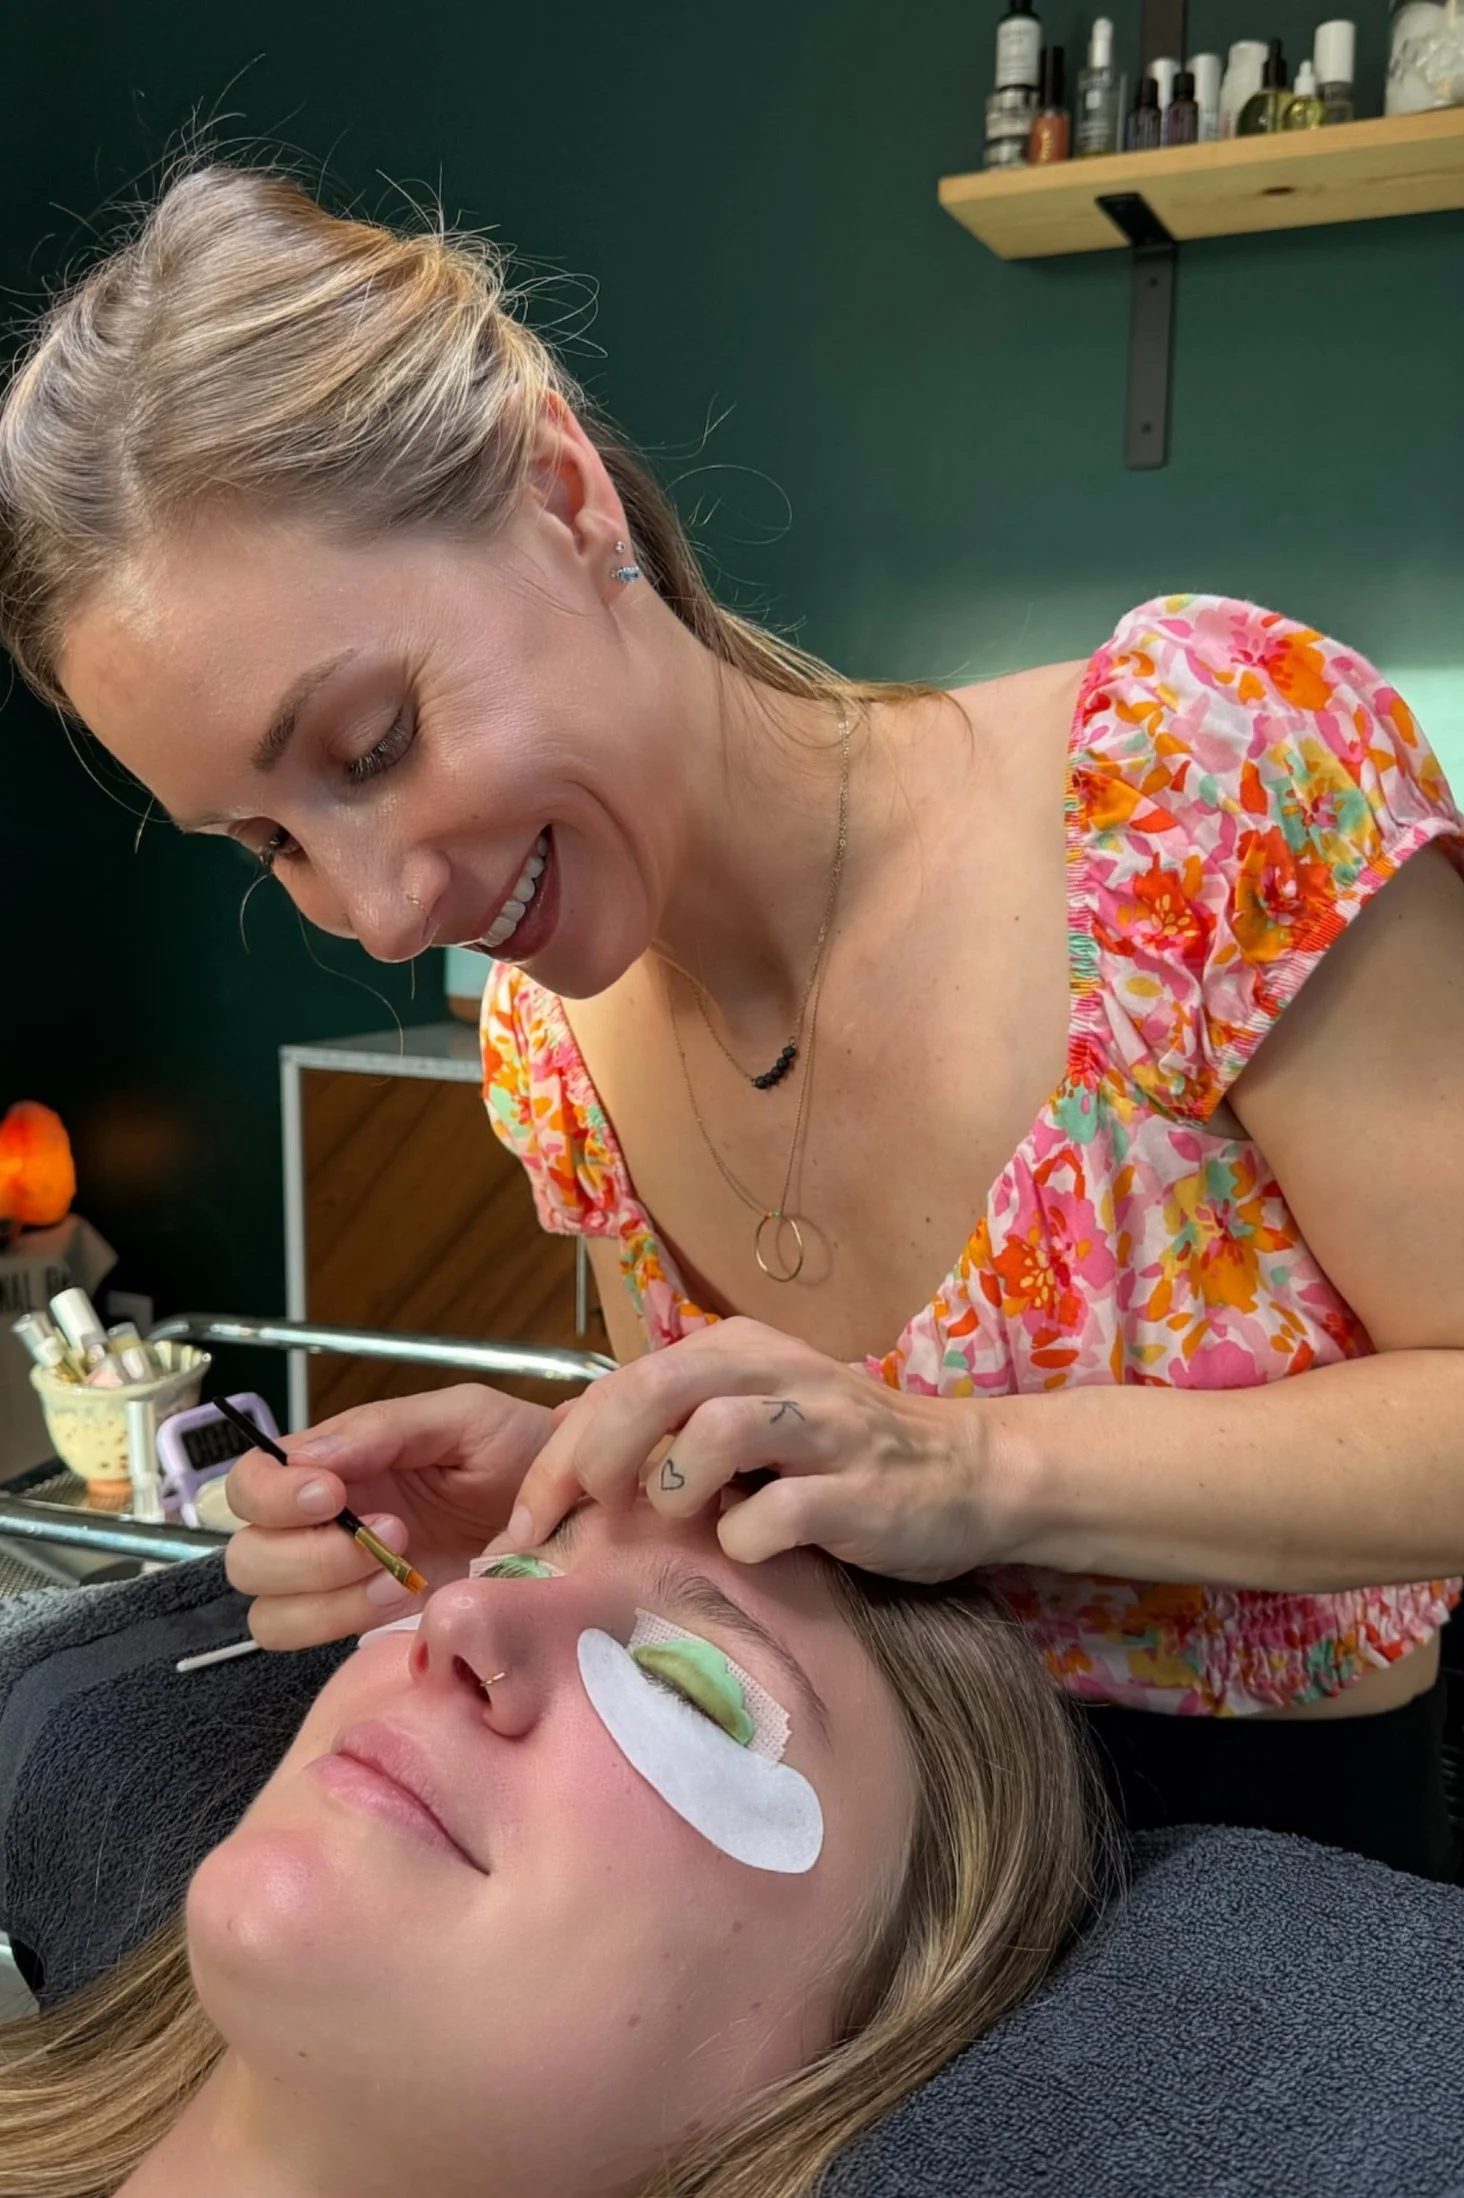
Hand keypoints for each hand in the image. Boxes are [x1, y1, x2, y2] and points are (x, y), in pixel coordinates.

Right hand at [224, 1384, 553, 1647]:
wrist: (572, 1509)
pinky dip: (342, 1624)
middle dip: (306, 1552)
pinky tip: (403, 1598)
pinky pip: (310, 1641)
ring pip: (268, 1609)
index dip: (273, 1494)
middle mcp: (324, 1521)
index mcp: (338, 1462)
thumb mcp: (462, 1419)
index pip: (251, 1481)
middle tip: (390, 1531)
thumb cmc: (520, 1450)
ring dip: (325, 1594)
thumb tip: (307, 1459)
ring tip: (400, 1572)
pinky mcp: (370, 1621)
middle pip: (247, 1555)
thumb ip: (382, 1431)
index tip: (331, 1494)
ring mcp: (342, 1578)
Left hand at [487, 1319, 1018, 1583]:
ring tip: (681, 1521)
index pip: (622, 1383)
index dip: (560, 1453)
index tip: (525, 1521)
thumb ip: (670, 1423)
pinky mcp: (860, 1490)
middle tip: (578, 1521)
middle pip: (655, 1389)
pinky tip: (752, 1552)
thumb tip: (564, 1450)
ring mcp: (822, 1428)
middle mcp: (776, 1371)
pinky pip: (777, 1515)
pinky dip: (745, 1542)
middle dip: (595, 1460)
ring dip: (675, 1489)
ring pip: (715, 1432)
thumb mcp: (750, 1415)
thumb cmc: (839, 1455)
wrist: (969, 1472)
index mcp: (737, 1349)